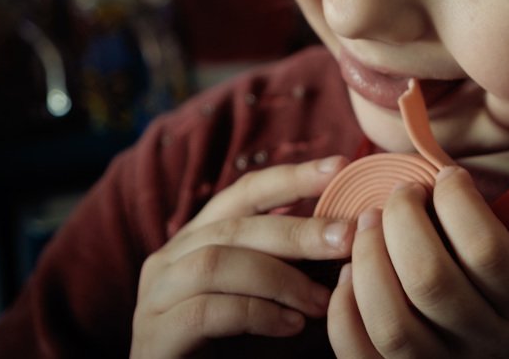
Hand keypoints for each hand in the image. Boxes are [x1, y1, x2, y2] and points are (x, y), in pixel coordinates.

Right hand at [131, 156, 355, 357]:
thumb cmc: (240, 351)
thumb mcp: (274, 298)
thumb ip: (298, 267)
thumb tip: (353, 233)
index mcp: (198, 238)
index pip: (244, 193)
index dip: (291, 177)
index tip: (339, 168)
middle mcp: (170, 258)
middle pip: (235, 225)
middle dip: (296, 230)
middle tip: (345, 239)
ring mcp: (156, 296)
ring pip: (217, 262)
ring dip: (280, 278)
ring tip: (323, 302)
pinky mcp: (154, 336)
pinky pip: (208, 310)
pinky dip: (257, 313)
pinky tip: (291, 326)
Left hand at [327, 166, 508, 357]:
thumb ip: (503, 243)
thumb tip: (442, 186)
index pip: (485, 248)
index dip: (456, 200)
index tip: (448, 177)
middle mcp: (488, 346)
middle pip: (428, 278)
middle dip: (403, 218)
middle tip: (404, 192)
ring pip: (391, 320)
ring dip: (369, 258)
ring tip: (370, 222)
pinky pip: (360, 354)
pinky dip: (344, 310)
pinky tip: (349, 276)